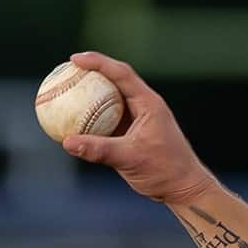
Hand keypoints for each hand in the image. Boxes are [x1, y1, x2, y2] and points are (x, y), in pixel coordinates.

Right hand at [61, 51, 218, 205]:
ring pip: (110, 99)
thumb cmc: (166, 171)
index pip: (122, 74)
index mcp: (149, 104)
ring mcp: (139, 120)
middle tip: (65, 70)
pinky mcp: (133, 133)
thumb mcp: (131, 159)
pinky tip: (71, 120)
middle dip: (90, 72)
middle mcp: (145, 107)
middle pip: (114, 80)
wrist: (184, 189)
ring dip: (90, 94)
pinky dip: (91, 117)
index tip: (74, 59)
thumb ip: (99, 149)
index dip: (98, 62)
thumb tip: (67, 142)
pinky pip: (108, 119)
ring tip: (63, 90)